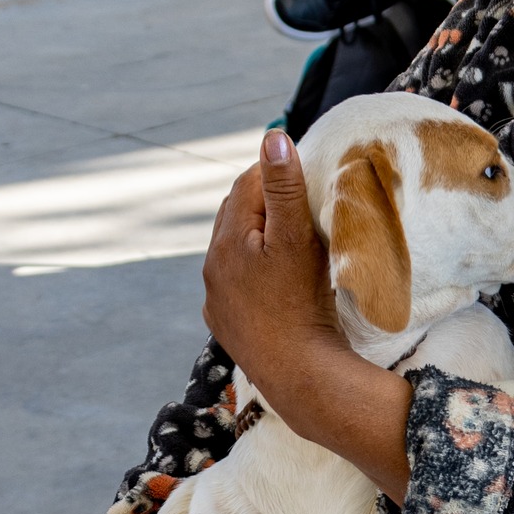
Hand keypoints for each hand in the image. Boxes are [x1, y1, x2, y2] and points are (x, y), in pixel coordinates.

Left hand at [202, 130, 413, 502]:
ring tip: (286, 237)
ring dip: (255, 240)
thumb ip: (284, 187)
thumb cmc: (301, 303)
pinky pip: (237, 288)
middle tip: (297, 197)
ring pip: (234, 254)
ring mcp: (217, 300)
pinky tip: (273, 281)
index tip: (300, 166)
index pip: (246, 186)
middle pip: (235, 218)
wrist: (298, 375)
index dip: (273, 171)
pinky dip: (253, 275)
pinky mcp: (226, 326)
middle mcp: (212, 268)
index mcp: (226, 241)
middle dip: (262, 203)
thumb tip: (273, 137)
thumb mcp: (297, 237)